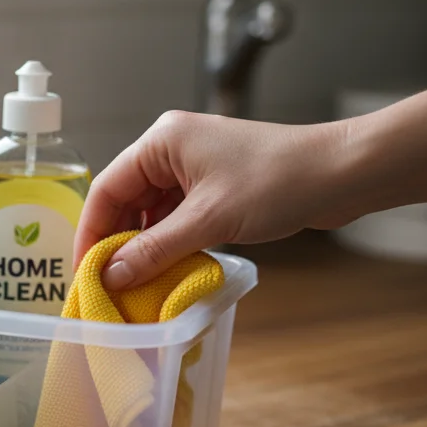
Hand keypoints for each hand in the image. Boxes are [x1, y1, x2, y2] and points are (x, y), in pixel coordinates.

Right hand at [76, 111, 357, 290]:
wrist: (341, 173)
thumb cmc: (278, 182)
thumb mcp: (208, 220)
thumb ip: (155, 250)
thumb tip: (110, 276)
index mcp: (162, 141)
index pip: (107, 188)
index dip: (92, 233)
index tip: (85, 273)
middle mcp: (172, 148)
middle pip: (126, 200)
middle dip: (117, 242)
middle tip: (108, 285)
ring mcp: (195, 166)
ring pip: (152, 211)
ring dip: (145, 245)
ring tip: (136, 283)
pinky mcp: (215, 184)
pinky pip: (177, 215)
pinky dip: (170, 242)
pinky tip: (168, 269)